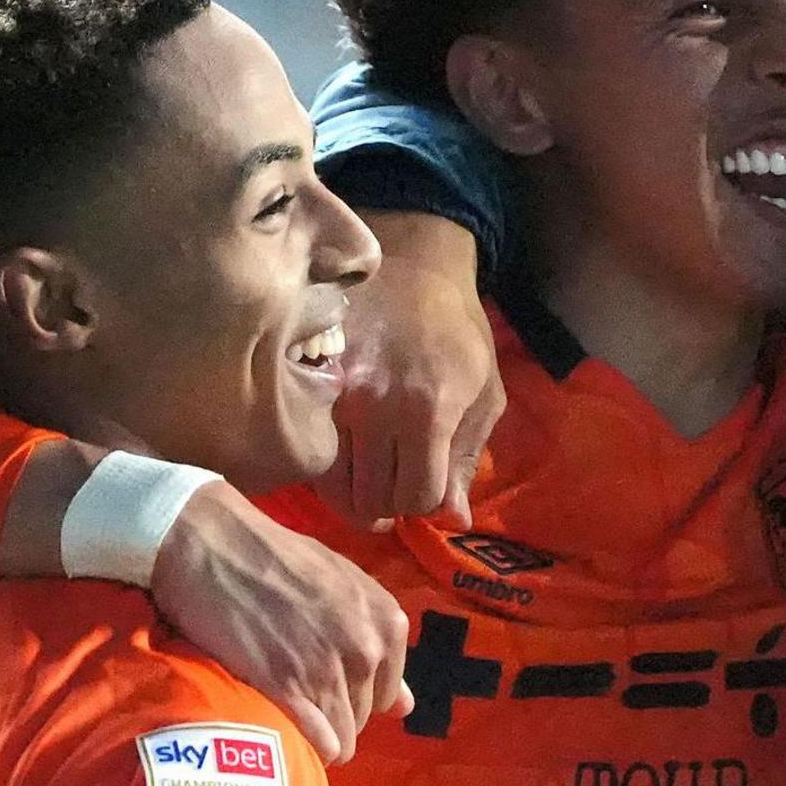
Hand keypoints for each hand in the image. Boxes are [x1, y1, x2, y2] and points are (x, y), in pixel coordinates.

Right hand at [149, 481, 410, 765]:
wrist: (211, 544)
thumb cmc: (274, 559)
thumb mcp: (342, 586)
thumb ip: (376, 641)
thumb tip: (407, 707)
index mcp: (386, 621)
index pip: (387, 693)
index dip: (354, 692)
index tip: (325, 682)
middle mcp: (366, 648)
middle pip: (363, 715)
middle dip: (334, 711)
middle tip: (298, 692)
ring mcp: (328, 670)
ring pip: (343, 736)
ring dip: (318, 732)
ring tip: (287, 711)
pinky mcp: (287, 688)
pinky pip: (320, 743)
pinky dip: (308, 746)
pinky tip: (289, 734)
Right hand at [319, 212, 502, 530]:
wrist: (408, 265)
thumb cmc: (455, 332)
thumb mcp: (484, 393)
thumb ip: (467, 459)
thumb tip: (452, 520)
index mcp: (427, 410)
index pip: (416, 498)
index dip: (425, 502)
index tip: (426, 484)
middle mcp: (373, 407)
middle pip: (370, 501)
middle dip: (389, 503)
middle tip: (395, 480)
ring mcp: (330, 395)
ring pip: (332, 485)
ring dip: (353, 489)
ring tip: (369, 469)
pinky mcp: (301, 382)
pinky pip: (305, 451)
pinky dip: (324, 463)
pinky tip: (342, 448)